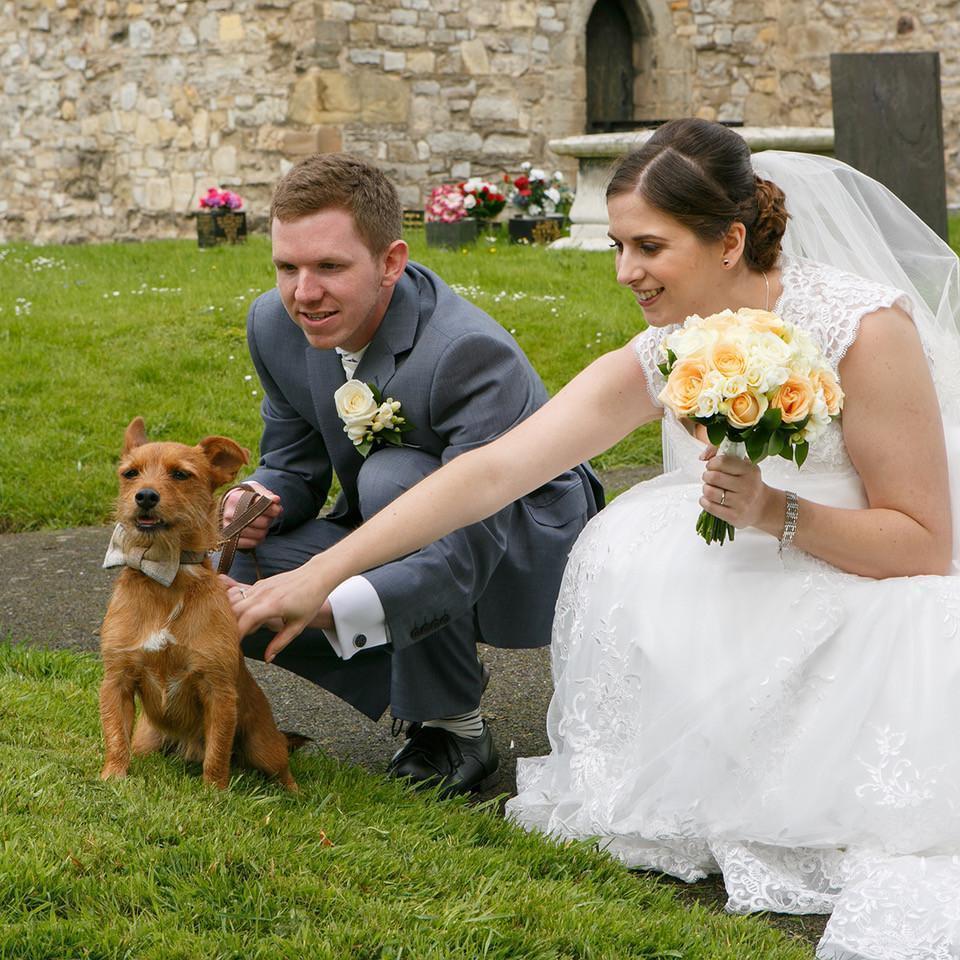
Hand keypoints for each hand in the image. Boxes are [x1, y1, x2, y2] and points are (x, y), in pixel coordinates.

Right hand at [220, 563, 334, 662]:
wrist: (317, 575)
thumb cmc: (310, 600)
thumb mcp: (298, 626)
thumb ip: (280, 643)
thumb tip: (268, 659)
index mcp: (273, 605)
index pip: (245, 620)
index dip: (237, 635)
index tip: (233, 647)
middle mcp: (262, 593)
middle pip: (233, 609)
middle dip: (229, 625)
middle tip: (232, 639)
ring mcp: (260, 586)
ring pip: (233, 600)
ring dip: (231, 614)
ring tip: (239, 628)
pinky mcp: (260, 583)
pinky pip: (240, 594)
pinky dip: (235, 605)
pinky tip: (245, 616)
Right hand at [222, 481, 281, 548]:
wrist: (227, 505)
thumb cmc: (245, 497)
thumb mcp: (255, 490)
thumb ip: (267, 495)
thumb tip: (276, 500)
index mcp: (236, 498)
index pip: (261, 506)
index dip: (273, 509)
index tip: (277, 510)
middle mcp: (230, 514)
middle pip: (263, 522)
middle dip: (269, 520)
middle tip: (267, 517)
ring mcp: (228, 528)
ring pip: (259, 534)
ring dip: (264, 530)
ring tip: (261, 524)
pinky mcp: (229, 539)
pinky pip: (252, 543)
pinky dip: (258, 540)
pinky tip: (256, 533)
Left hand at [698, 445, 772, 529]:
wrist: (762, 506)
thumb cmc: (748, 483)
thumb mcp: (744, 465)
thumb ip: (724, 455)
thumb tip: (703, 455)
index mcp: (750, 471)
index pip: (723, 462)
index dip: (712, 463)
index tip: (712, 466)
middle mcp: (747, 486)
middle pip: (714, 477)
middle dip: (707, 476)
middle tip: (709, 477)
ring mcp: (741, 503)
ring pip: (710, 492)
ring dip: (705, 489)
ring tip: (711, 488)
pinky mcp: (734, 516)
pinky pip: (710, 507)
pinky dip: (704, 501)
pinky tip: (709, 499)